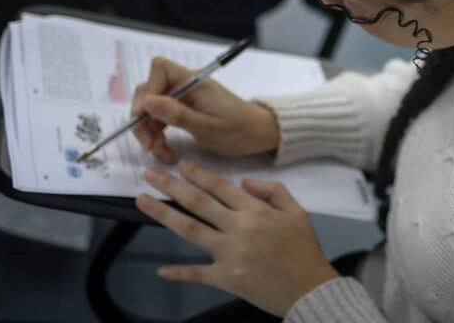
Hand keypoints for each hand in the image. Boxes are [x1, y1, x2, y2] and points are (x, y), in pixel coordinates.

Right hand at [131, 56, 279, 164]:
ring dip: (149, 130)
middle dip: (143, 118)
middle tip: (149, 145)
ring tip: (160, 151)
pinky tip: (166, 151)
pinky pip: (160, 118)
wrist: (257, 135)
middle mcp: (186, 85)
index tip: (142, 116)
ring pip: (152, 107)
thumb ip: (177, 115)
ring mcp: (184, 97)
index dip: (147, 90)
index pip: (160, 69)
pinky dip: (158, 135)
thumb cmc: (238, 130)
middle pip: (150, 91)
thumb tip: (147, 102)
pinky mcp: (183, 109)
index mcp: (195, 81)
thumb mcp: (208, 127)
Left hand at [137, 162, 340, 316]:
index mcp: (255, 211)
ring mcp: (229, 254)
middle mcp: (239, 228)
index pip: (220, 186)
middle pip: (198, 202)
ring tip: (143, 201)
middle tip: (149, 174)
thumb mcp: (297, 212)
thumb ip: (273, 191)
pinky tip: (161, 270)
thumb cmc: (305, 250)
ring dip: (163, 214)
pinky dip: (178, 273)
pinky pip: (198, 274)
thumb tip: (246, 181)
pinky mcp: (227, 277)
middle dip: (170, 185)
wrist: (310, 289)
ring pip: (190, 229)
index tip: (181, 164)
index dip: (198, 173)